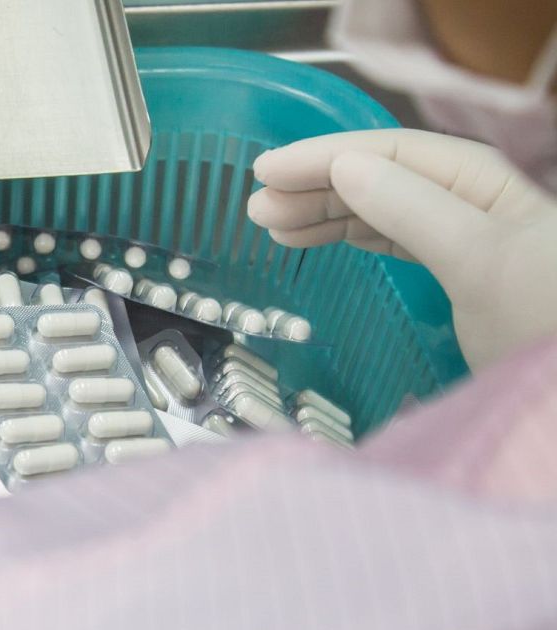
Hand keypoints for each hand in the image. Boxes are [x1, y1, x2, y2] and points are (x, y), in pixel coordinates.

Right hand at [247, 128, 556, 370]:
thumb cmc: (545, 322)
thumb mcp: (480, 261)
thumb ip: (413, 210)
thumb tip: (345, 167)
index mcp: (479, 183)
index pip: (389, 153)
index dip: (323, 157)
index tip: (263, 172)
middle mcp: (470, 201)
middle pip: (380, 177)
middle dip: (315, 187)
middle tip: (256, 209)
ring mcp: (465, 237)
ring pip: (381, 208)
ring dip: (324, 213)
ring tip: (273, 227)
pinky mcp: (460, 273)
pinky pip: (393, 238)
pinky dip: (350, 236)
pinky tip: (322, 239)